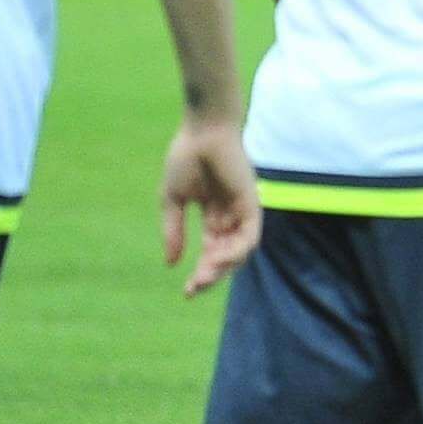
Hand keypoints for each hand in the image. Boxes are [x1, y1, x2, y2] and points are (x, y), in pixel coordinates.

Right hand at [159, 116, 260, 297]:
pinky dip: (236, 251)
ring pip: (240, 251)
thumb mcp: (173, 200)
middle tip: (194, 288)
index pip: (212, 252)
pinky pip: (250, 236)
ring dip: (223, 267)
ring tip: (204, 276)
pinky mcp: (252, 203)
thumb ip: (173, 231)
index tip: (186, 292)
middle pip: (227, 257)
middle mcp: (231, 217)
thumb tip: (170, 264)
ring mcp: (243, 211)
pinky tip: (218, 259)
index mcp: (214, 216)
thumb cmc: (186, 158)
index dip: (201, 273)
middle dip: (211, 276)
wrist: (203, 130)